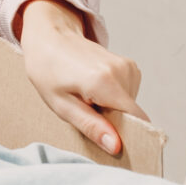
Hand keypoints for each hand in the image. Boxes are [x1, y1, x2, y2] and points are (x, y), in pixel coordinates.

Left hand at [18, 0, 147, 155]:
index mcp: (104, 82)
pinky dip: (114, 98)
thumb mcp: (62, 105)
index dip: (128, 135)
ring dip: (112, 109)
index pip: (136, 119)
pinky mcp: (130, 66)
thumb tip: (115, 146)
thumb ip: (91, 127)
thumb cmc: (49, 70)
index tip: (111, 142)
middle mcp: (122, 71)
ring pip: (130, 106)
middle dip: (114, 122)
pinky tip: (96, 90)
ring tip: (88, 98)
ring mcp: (128, 66)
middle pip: (132, 114)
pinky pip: (129, 95)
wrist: (50, 38)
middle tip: (87, 113)